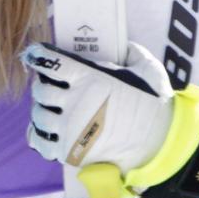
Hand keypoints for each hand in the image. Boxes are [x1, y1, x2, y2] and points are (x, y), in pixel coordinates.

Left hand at [23, 40, 175, 175]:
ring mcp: (70, 129)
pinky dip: (39, 135)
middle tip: (49, 86)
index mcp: (89, 78)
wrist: (162, 147)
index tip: (36, 55)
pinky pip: (41, 143)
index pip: (51, 62)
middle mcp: (74, 102)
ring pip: (38, 115)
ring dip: (40, 110)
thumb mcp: (148, 69)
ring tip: (49, 109)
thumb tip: (123, 45)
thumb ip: (131, 52)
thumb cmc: (155, 106)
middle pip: (40, 90)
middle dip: (42, 85)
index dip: (39, 56)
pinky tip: (46, 130)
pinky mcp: (71, 152)